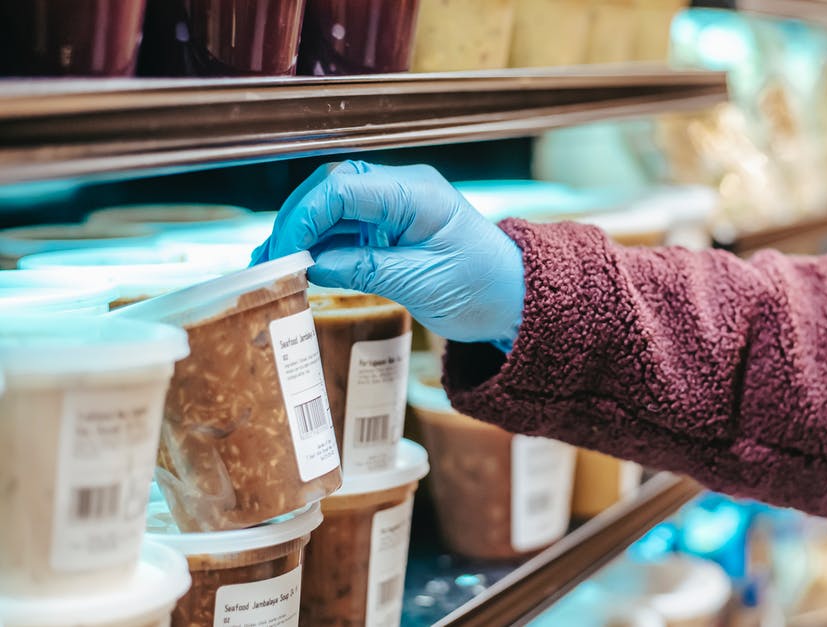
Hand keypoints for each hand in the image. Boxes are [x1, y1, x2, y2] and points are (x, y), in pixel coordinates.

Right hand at [254, 161, 524, 349]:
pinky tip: (298, 266)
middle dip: (295, 221)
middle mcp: (403, 190)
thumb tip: (312, 266)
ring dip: (302, 233)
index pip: (343, 189)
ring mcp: (395, 207)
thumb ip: (365, 269)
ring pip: (332, 207)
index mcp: (417, 194)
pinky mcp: (390, 228)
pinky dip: (319, 245)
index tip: (285, 255)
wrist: (513, 298)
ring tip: (273, 266)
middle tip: (270, 261)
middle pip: (331, 189)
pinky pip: (345, 227)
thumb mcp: (422, 284)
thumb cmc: (483, 287)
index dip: (304, 218)